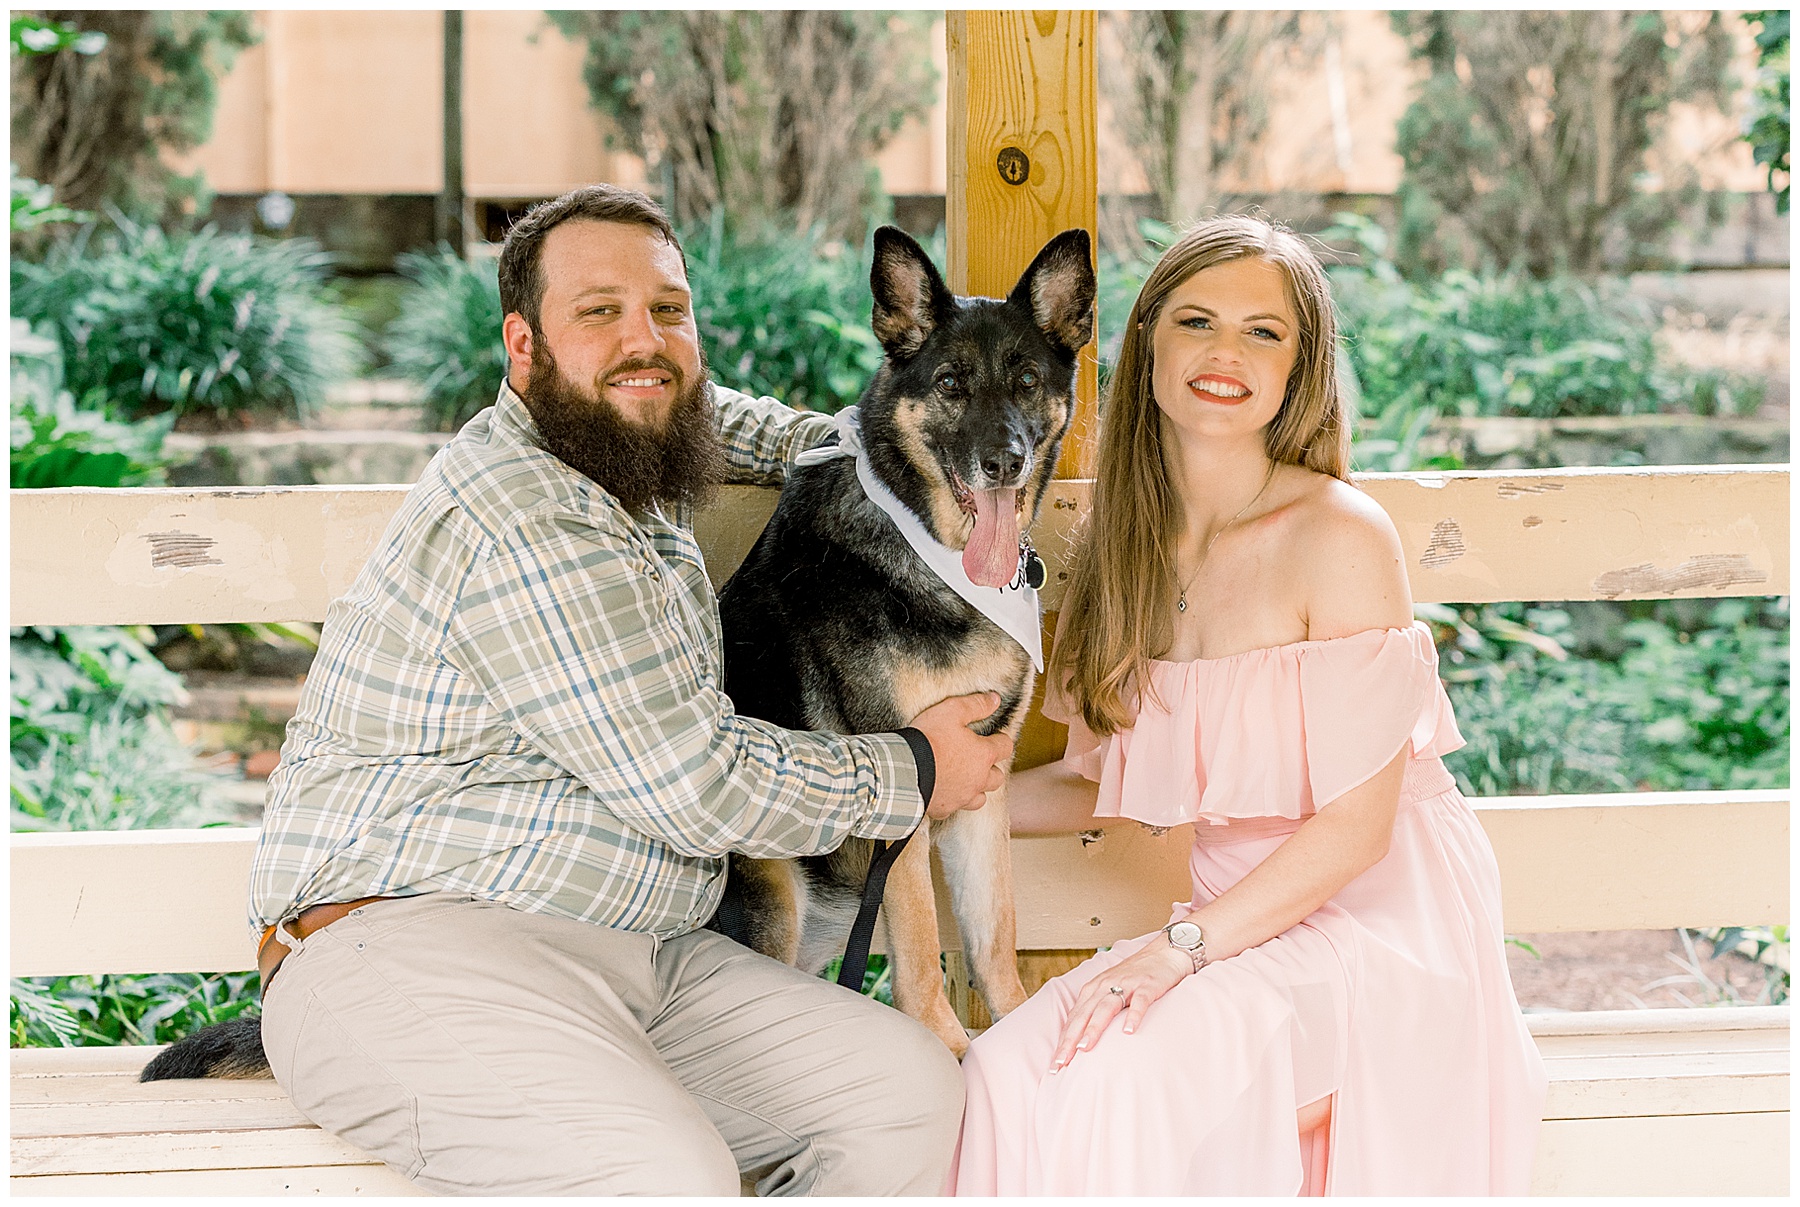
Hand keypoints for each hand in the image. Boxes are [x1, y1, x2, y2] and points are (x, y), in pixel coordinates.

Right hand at [908, 691, 1010, 819]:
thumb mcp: (952, 711)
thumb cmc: (929, 739)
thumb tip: (994, 699)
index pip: (1005, 747)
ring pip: (980, 797)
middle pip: (997, 777)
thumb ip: (976, 705)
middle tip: (979, 758)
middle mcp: (979, 779)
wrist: (903, 769)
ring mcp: (963, 797)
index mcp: (984, 755)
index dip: (1000, 739)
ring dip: (977, 788)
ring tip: (966, 778)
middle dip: (992, 767)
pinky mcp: (945, 808)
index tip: (993, 736)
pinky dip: (953, 800)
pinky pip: (955, 807)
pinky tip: (944, 791)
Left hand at [1049, 939, 1192, 1071]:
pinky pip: (1139, 1002)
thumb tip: (1081, 1041)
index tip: (1055, 1065)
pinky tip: (1129, 1032)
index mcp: (1093, 990)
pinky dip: (1133, 1016)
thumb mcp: (1110, 991)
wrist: (1163, 953)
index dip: (1063, 1041)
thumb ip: (1096, 1011)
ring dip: (1094, 1027)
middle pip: (1084, 1015)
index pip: (1074, 1018)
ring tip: (1084, 1048)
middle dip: (1071, 1039)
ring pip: (1105, 1008)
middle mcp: (1105, 986)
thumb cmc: (1134, 977)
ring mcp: (1126, 985)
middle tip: (1061, 1062)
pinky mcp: (1146, 985)